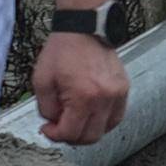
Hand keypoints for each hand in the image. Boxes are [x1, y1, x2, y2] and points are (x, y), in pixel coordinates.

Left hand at [33, 20, 130, 145]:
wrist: (84, 28)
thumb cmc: (63, 50)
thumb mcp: (41, 80)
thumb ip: (46, 108)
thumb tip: (54, 123)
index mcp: (83, 96)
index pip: (71, 133)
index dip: (55, 135)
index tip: (47, 129)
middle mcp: (104, 98)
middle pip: (90, 137)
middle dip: (71, 136)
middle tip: (59, 126)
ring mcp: (117, 94)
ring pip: (105, 130)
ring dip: (88, 130)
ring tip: (75, 118)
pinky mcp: (123, 88)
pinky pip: (116, 117)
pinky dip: (102, 121)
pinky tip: (89, 113)